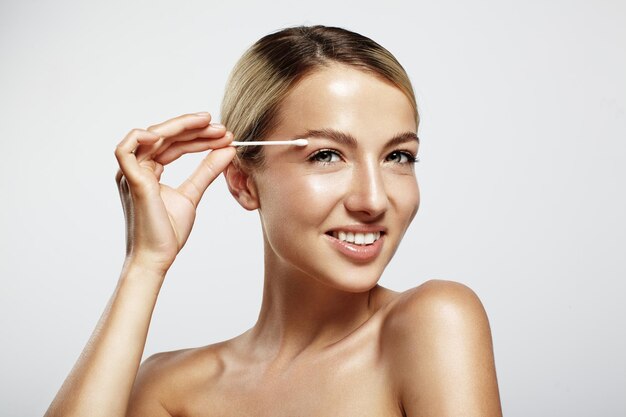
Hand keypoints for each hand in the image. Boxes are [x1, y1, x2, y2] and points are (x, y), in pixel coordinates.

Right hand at [114, 112, 235, 273]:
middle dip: (195, 128)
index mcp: (149, 171)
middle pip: (165, 136)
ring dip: (182, 127)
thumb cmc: (168, 232)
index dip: (199, 136)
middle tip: (222, 128)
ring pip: (152, 136)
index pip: (174, 143)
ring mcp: (131, 173)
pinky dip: (142, 137)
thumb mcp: (193, 194)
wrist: (157, 258)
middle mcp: (137, 168)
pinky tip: (168, 134)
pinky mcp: (130, 182)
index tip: (225, 135)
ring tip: (210, 126)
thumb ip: (207, 170)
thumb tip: (228, 149)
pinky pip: (125, 150)